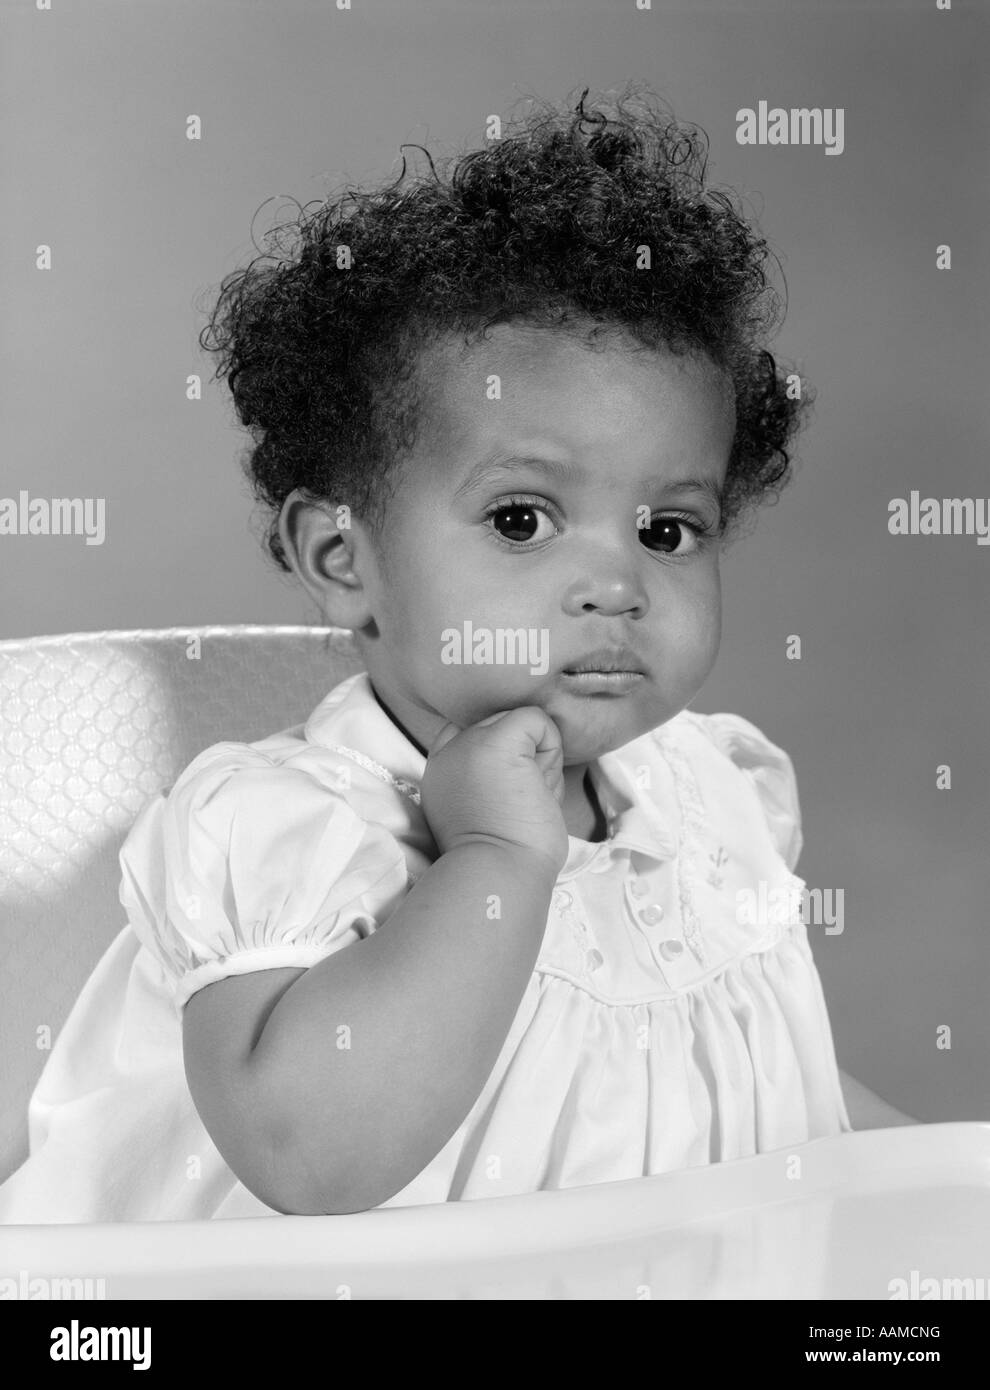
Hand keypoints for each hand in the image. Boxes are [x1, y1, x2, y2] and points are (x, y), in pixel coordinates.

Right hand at [420, 705, 568, 878]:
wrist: (499, 876)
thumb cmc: (505, 859)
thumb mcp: (485, 814)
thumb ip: (490, 780)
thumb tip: (528, 752)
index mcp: (440, 776)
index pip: (463, 736)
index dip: (494, 752)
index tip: (507, 787)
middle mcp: (448, 754)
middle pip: (498, 729)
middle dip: (523, 759)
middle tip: (520, 802)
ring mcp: (469, 743)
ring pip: (519, 723)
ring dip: (539, 759)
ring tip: (528, 799)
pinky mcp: (497, 741)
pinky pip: (534, 718)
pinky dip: (551, 743)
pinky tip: (541, 780)